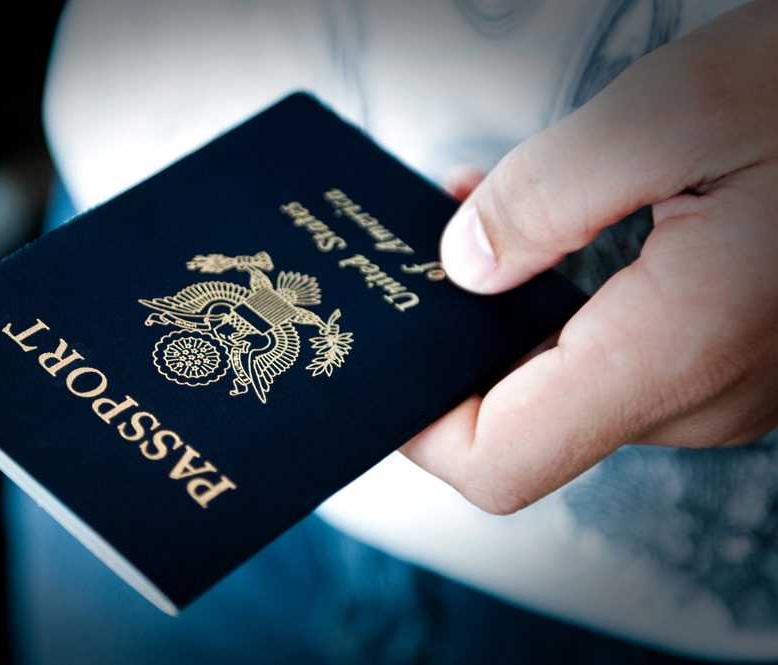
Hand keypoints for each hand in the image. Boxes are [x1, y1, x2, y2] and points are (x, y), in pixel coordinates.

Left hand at [401, 0, 777, 514]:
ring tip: (483, 216)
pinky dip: (561, 304)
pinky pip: (612, 357)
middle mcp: (699, 396)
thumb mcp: (674, 112)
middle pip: (522, 423)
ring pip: (564, 384)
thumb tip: (463, 266)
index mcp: (679, 347)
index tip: (387, 362)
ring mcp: (715, 386)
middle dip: (460, 340)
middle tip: (426, 252)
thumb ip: (546, 196)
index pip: (503, 461)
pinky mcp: (721, 359)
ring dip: (507, 311)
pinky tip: (546, 231)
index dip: (424, 426)